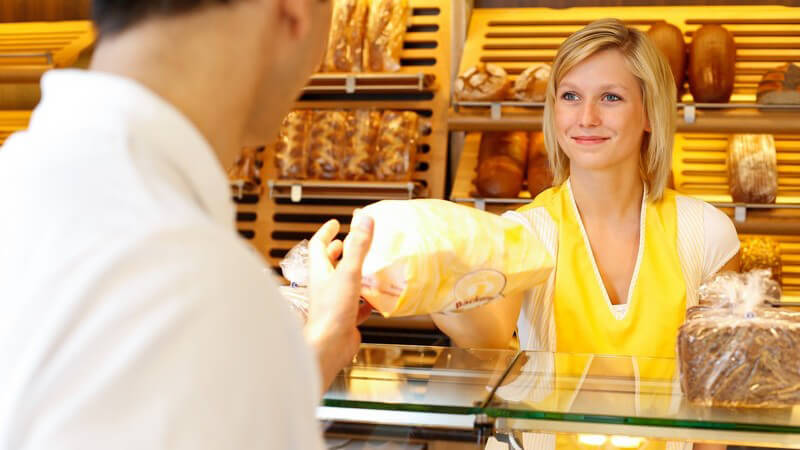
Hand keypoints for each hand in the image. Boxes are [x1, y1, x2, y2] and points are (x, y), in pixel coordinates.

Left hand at [305, 212, 373, 392]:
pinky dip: (365, 300)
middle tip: (348, 242)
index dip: (327, 232)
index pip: (319, 245)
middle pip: (329, 264)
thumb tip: (364, 219)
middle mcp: (325, 286)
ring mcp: (335, 302)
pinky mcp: (346, 318)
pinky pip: (356, 305)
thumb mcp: (348, 272)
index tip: (335, 223)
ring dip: (353, 273)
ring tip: (367, 266)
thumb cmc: (333, 311)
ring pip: (343, 283)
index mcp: (321, 272)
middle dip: (338, 251)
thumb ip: (358, 246)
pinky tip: (374, 299)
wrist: (330, 345)